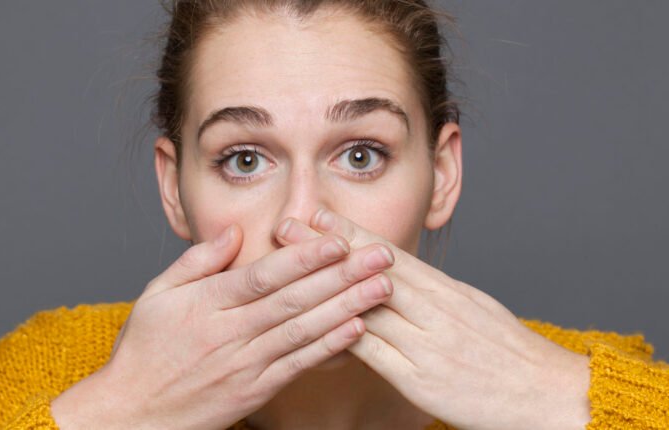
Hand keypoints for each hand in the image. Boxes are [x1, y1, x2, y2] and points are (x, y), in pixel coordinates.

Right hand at [51, 223, 396, 429]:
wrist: (133, 415)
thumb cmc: (143, 351)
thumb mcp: (156, 295)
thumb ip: (197, 261)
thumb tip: (235, 232)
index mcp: (205, 304)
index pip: (262, 276)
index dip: (304, 257)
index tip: (338, 239)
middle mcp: (228, 333)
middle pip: (293, 299)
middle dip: (342, 274)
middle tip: (382, 255)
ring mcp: (244, 365)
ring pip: (303, 331)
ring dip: (347, 307)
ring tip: (382, 288)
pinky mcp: (255, 391)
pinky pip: (298, 366)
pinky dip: (329, 348)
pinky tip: (357, 330)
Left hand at [274, 209, 591, 429]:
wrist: (550, 394)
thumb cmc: (509, 353)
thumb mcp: (474, 308)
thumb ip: (434, 293)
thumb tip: (397, 275)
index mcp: (448, 291)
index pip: (392, 253)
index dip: (351, 232)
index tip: (318, 213)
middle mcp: (436, 311)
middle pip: (372, 271)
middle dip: (326, 247)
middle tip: (287, 225)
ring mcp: (427, 344)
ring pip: (366, 306)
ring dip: (323, 285)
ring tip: (287, 269)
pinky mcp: (421, 380)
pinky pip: (371, 355)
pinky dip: (339, 337)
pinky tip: (310, 328)